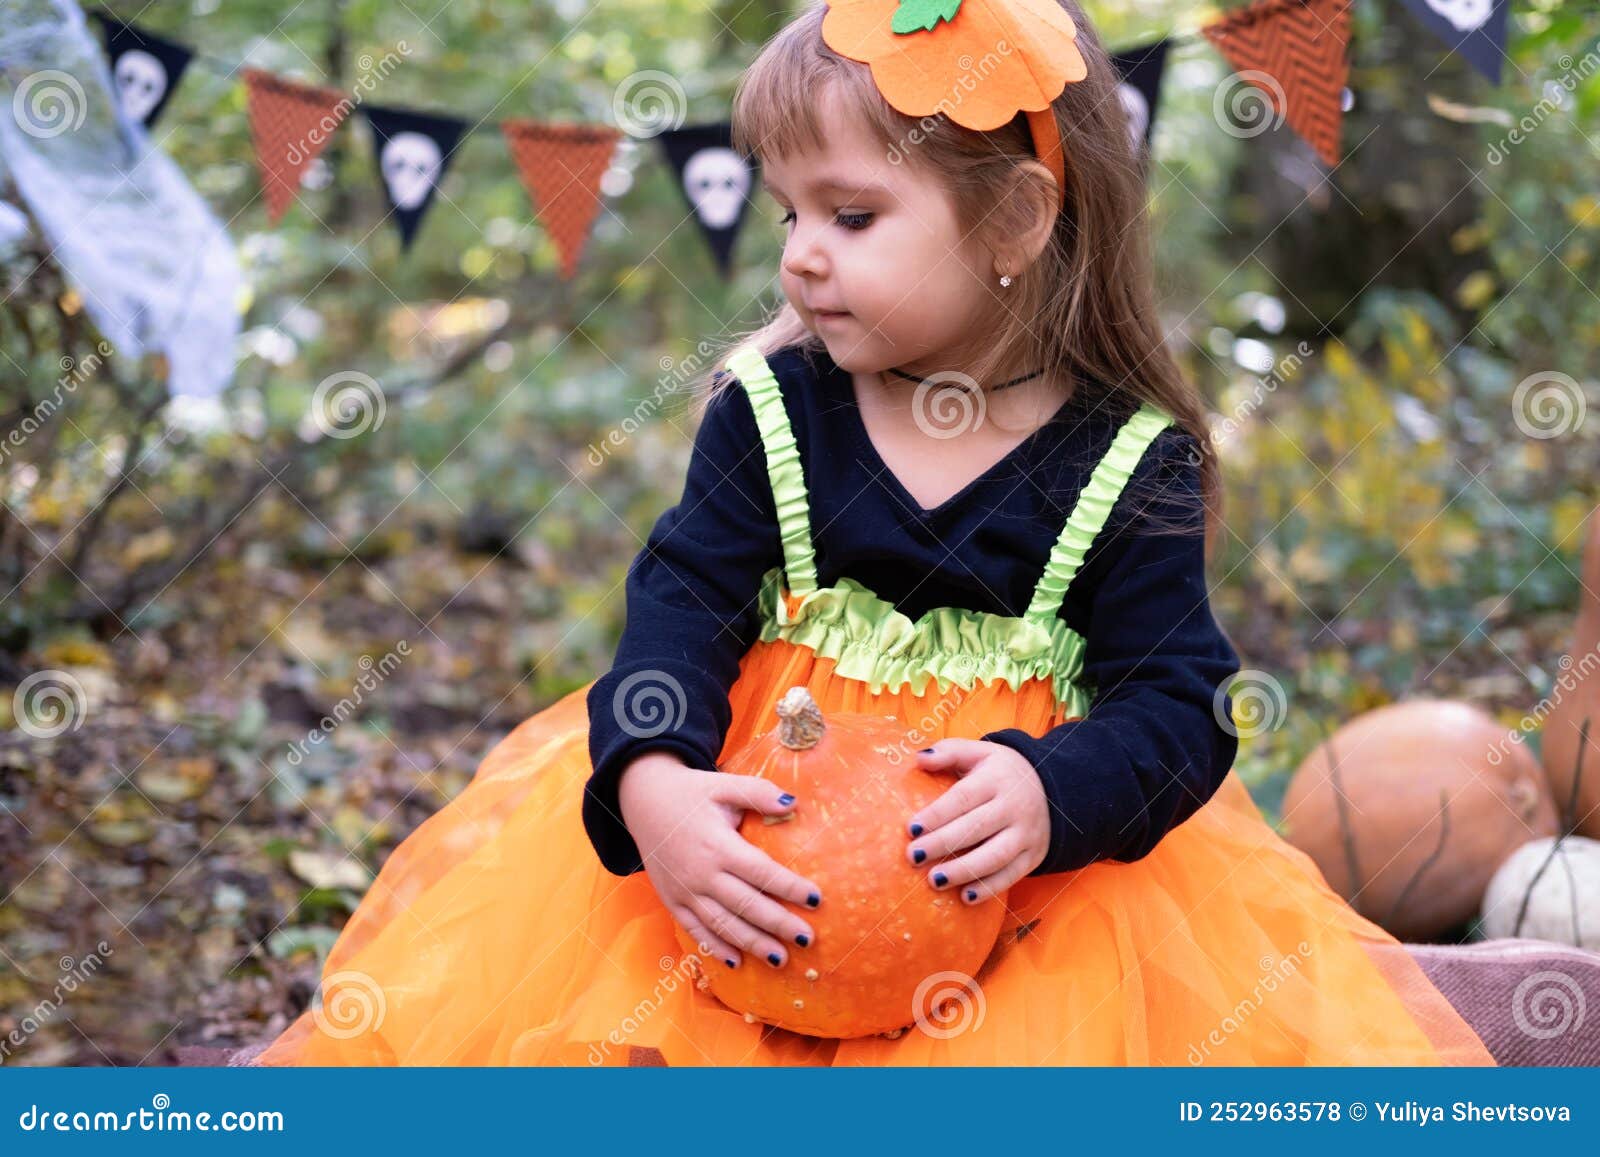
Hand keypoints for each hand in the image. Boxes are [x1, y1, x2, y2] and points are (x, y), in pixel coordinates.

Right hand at [618, 754, 823, 970]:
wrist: (643, 800)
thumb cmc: (692, 792)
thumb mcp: (724, 785)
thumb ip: (758, 793)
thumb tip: (794, 803)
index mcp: (718, 845)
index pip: (761, 872)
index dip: (790, 887)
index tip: (817, 900)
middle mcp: (702, 874)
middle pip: (746, 905)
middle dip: (779, 924)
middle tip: (808, 938)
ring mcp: (685, 891)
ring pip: (723, 924)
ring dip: (752, 943)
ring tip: (780, 959)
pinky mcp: (672, 901)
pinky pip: (695, 930)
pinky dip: (715, 948)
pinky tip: (736, 962)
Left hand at [903, 739, 1049, 902]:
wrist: (1051, 788)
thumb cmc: (1000, 772)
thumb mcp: (980, 752)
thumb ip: (949, 752)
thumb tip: (919, 759)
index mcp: (997, 778)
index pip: (964, 797)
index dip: (937, 814)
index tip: (911, 829)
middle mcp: (1014, 806)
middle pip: (976, 828)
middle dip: (943, 844)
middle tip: (913, 857)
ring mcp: (1026, 833)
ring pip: (995, 856)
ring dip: (964, 871)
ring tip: (934, 880)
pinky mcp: (1033, 855)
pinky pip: (1012, 875)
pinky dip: (990, 888)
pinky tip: (965, 897)